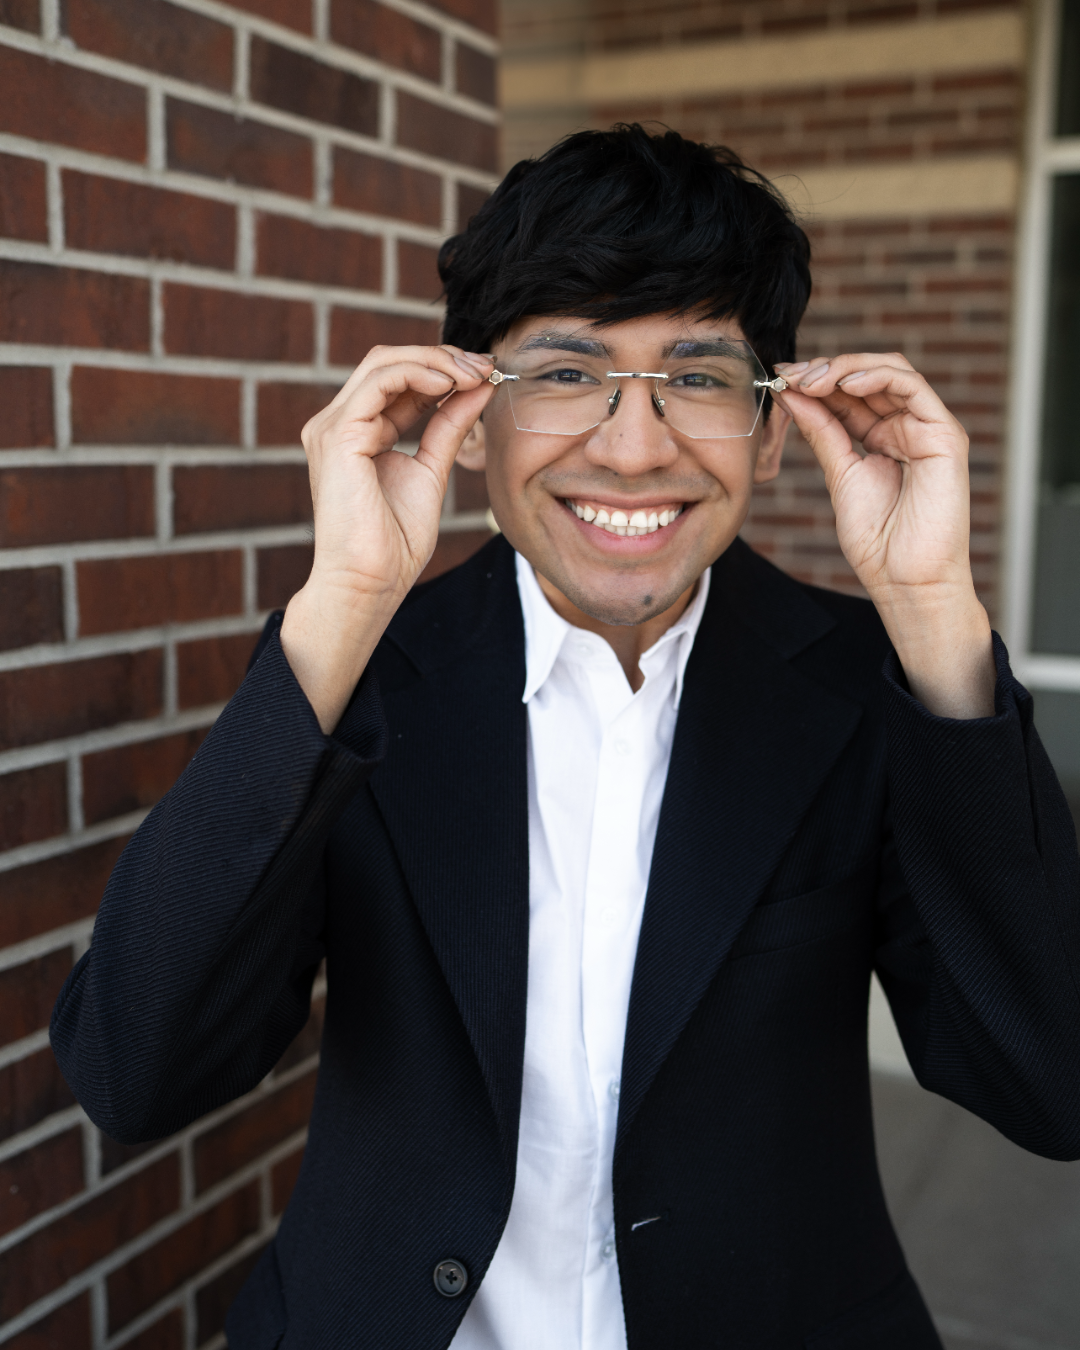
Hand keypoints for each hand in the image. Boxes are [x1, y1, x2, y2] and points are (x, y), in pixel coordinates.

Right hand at [281, 344, 494, 730]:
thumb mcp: (432, 469)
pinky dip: (419, 373)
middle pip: (389, 361)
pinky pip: (380, 381)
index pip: (398, 379)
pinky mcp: (338, 434)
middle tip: (485, 365)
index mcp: (357, 432)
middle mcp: (339, 423)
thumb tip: (479, 386)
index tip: (486, 372)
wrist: (370, 582)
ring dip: (436, 360)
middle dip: (442, 357)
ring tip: (474, 373)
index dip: (443, 368)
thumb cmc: (394, 543)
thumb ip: (450, 425)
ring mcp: (333, 426)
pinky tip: (450, 383)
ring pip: (383, 362)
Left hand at [771, 354, 994, 717]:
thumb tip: (794, 395)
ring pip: (891, 372)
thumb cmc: (877, 541)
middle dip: (826, 370)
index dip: (815, 381)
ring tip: (814, 379)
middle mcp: (907, 427)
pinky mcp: (944, 434)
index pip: (849, 395)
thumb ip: (822, 432)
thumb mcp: (839, 474)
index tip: (781, 379)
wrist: (904, 579)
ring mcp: (927, 428)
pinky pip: (913, 387)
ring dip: (847, 368)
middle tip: (792, 376)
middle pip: (868, 377)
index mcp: (883, 437)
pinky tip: (845, 384)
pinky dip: (877, 377)